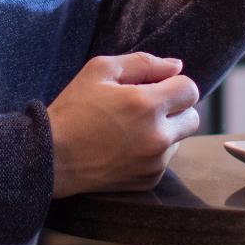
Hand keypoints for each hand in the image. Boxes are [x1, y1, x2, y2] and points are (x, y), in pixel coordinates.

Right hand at [47, 52, 202, 196]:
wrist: (52, 158)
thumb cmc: (73, 110)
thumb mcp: (100, 71)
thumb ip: (143, 63)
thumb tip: (176, 66)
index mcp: (147, 105)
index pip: (190, 89)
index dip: (175, 84)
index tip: (157, 87)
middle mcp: (157, 136)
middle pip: (193, 117)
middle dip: (175, 108)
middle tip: (146, 108)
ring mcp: (155, 162)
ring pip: (179, 139)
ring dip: (165, 131)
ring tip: (131, 129)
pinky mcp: (148, 180)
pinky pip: (164, 160)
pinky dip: (152, 152)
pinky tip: (126, 147)